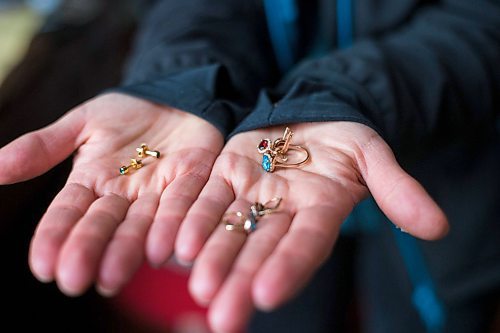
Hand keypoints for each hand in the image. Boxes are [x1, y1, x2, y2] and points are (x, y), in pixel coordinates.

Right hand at [0, 93, 223, 295]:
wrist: (173, 97)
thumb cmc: (127, 113)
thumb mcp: (83, 123)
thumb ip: (44, 146)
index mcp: (93, 182)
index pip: (69, 212)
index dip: (55, 237)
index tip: (42, 266)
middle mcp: (124, 196)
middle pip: (105, 226)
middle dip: (90, 251)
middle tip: (75, 281)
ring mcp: (159, 191)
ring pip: (143, 223)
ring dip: (129, 249)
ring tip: (114, 275)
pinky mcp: (194, 179)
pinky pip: (185, 202)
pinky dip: (175, 223)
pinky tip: (165, 248)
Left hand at [173, 121, 448, 332]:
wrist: (311, 113)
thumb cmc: (347, 134)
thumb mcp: (373, 153)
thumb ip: (396, 187)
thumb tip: (437, 227)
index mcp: (320, 210)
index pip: (306, 244)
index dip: (288, 267)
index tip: (267, 294)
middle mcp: (281, 212)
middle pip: (261, 249)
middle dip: (241, 280)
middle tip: (222, 315)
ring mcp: (250, 194)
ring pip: (228, 229)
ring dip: (211, 257)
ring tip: (195, 285)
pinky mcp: (225, 174)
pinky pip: (205, 197)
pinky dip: (190, 218)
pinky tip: (173, 243)